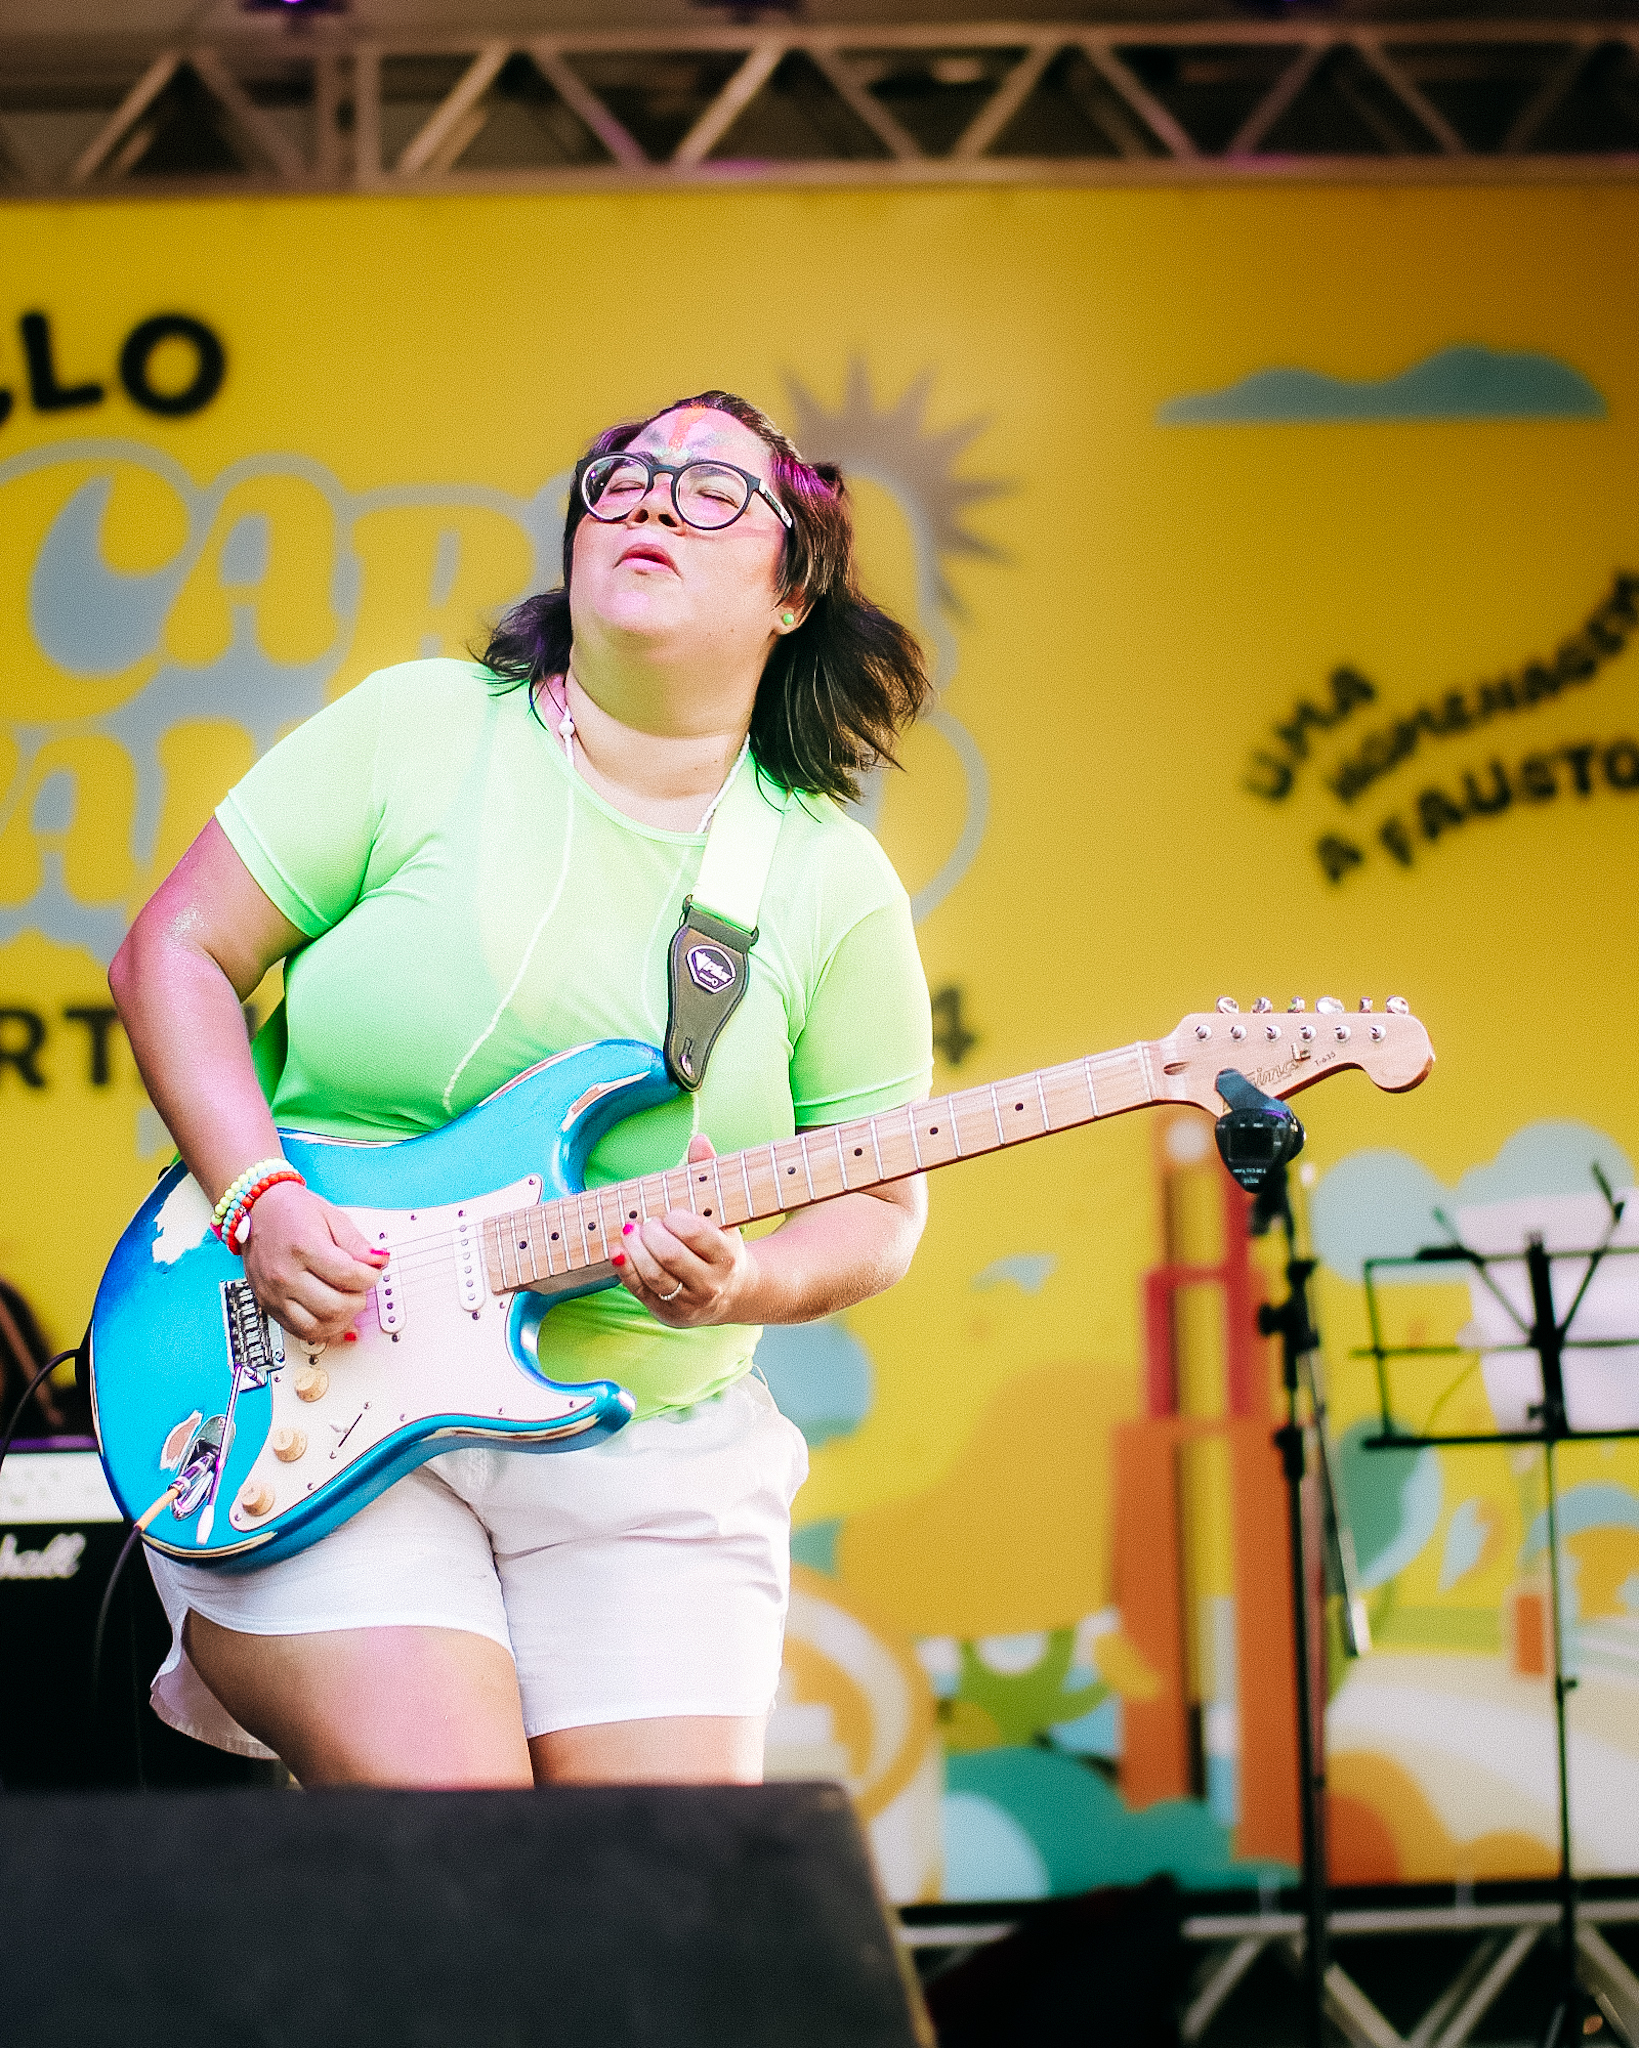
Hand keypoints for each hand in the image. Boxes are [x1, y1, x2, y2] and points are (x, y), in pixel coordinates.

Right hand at [239, 1179, 389, 1348]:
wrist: (257, 1211)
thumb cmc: (292, 1211)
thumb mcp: (331, 1216)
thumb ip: (357, 1243)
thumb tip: (378, 1262)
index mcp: (303, 1247)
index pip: (349, 1276)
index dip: (371, 1277)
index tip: (373, 1271)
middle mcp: (285, 1274)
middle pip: (334, 1307)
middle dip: (358, 1299)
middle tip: (360, 1286)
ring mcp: (274, 1293)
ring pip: (317, 1327)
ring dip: (342, 1319)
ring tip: (347, 1301)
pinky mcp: (268, 1305)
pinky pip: (299, 1331)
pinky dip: (322, 1330)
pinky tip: (333, 1318)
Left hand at [612, 1134, 755, 1327]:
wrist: (732, 1293)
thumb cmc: (719, 1243)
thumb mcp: (721, 1213)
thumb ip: (707, 1175)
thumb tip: (699, 1139)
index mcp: (727, 1256)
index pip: (697, 1234)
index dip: (675, 1220)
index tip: (668, 1213)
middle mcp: (710, 1283)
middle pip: (670, 1256)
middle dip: (651, 1234)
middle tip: (646, 1223)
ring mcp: (688, 1301)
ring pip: (653, 1275)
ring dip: (634, 1250)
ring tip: (630, 1233)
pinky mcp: (666, 1312)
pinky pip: (639, 1290)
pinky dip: (624, 1269)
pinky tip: (617, 1251)